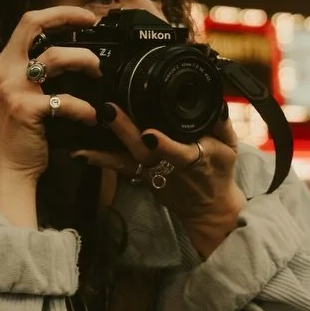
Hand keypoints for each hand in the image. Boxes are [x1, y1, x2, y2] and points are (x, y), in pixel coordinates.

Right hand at [0, 5, 101, 185]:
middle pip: (33, 24)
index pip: (28, 22)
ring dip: (84, 60)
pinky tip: (92, 116)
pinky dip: (85, 107)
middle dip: (67, 17)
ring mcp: (12, 89)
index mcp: (3, 63)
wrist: (9, 169)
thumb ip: (35, 72)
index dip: (58, 13)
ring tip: (98, 72)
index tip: (85, 17)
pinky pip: (65, 100)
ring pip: (56, 56)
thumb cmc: (20, 133)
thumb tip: (72, 54)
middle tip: (92, 23)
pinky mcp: (25, 109)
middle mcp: (3, 70)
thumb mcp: (19, 94)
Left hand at [72, 103, 246, 256]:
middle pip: (143, 150)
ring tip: (83, 138)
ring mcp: (150, 173)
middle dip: (125, 130)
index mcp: (192, 158)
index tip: (150, 135)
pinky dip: (99, 159)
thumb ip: (222, 125)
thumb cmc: (218, 173)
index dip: (164, 145)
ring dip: (104, 149)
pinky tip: (79, 152)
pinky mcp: (140, 176)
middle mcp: (167, 167)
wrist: (207, 207)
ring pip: (125, 159)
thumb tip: (217, 104)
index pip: (178, 152)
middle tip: (107, 110)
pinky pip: (118, 166)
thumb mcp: (230, 149)